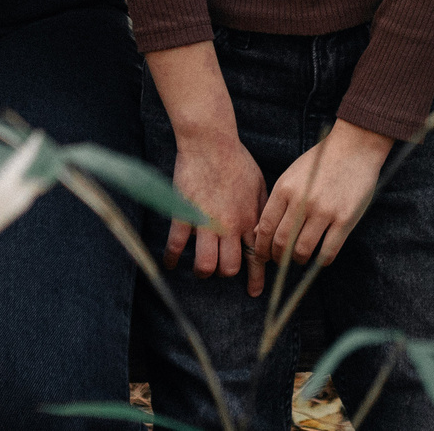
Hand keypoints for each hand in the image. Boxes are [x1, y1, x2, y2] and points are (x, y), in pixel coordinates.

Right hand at [167, 127, 267, 291]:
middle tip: (222, 268)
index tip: (254, 291)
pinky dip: (171, 258)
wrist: (211, 142)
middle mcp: (229, 226)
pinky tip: (170, 262)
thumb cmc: (238, 160)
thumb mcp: (260, 184)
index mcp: (249, 218)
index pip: (257, 256)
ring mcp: (206, 222)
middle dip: (226, 273)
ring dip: (203, 270)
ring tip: (201, 267)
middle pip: (230, 268)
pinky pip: (176, 246)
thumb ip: (261, 210)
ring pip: (205, 265)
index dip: (256, 278)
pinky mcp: (184, 215)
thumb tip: (264, 229)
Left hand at [257, 121, 392, 272]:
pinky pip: (328, 251)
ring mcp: (324, 210)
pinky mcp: (345, 219)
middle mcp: (302, 201)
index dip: (261, 248)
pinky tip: (319, 257)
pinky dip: (321, 261)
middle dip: (278, 258)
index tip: (263, 256)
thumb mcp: (292, 176)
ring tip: (300, 258)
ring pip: (302, 250)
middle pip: (282, 242)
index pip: (266, 228)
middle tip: (280, 260)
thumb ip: (276, 204)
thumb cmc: (321, 162)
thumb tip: (258, 233)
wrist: (355, 146)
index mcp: (285, 188)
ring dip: (298, 260)